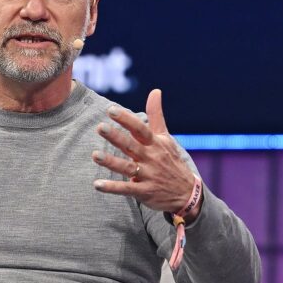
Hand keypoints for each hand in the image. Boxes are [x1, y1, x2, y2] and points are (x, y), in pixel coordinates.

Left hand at [91, 89, 199, 219]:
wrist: (187, 192)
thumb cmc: (171, 160)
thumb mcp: (166, 137)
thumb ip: (156, 115)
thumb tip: (155, 90)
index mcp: (155, 143)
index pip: (140, 129)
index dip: (126, 119)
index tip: (111, 110)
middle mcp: (151, 158)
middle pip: (131, 146)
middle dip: (116, 137)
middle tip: (100, 127)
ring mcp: (147, 175)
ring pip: (126, 167)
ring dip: (111, 162)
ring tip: (95, 155)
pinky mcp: (144, 191)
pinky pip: (126, 189)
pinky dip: (112, 188)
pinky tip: (97, 185)